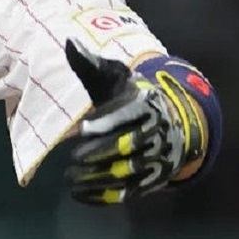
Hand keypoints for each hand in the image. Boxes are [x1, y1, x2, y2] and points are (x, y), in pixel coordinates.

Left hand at [63, 40, 201, 204]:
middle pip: (129, 146)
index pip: (128, 115)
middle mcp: (156, 132)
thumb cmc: (129, 97)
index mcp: (146, 105)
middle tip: (74, 159)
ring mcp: (156, 158)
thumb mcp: (113, 78)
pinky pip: (129, 192)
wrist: (169, 123)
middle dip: (100, 154)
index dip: (107, 122)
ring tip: (71, 179)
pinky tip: (80, 196)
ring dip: (99, 178)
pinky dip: (105, 196)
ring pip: (129, 172)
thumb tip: (68, 41)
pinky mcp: (151, 180)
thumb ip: (90, 63)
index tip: (83, 128)